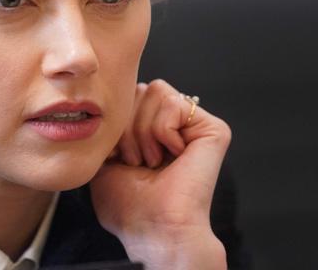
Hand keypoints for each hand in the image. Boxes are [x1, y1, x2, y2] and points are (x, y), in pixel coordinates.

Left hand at [90, 79, 230, 269]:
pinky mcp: (213, 128)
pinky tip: (173, 157)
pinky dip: (162, 132)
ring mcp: (195, 125)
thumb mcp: (104, 158)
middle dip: (128, 127)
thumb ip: (108, 126)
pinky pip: (173, 103)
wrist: (154, 228)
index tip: (118, 157)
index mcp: (153, 129)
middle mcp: (176, 124)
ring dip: (144, 132)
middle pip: (140, 89)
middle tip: (139, 162)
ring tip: (154, 161)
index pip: (129, 95)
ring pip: (155, 91)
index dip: (117, 122)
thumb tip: (105, 102)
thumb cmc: (129, 205)